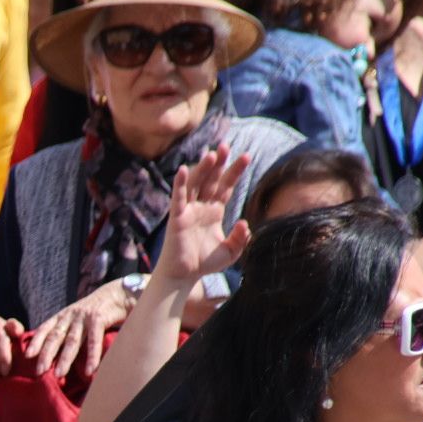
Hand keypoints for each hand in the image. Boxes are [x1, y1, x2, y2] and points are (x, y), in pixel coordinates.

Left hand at [23, 281, 134, 379]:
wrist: (117, 294)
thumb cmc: (95, 312)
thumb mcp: (76, 319)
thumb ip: (66, 332)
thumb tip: (53, 354)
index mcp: (62, 316)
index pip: (45, 328)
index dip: (36, 341)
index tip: (27, 355)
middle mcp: (70, 315)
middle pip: (55, 336)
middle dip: (46, 354)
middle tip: (39, 371)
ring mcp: (84, 317)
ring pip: (72, 340)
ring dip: (65, 358)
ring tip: (59, 374)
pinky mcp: (99, 318)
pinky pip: (94, 340)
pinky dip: (92, 356)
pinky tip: (89, 370)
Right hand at [155, 144, 250, 285]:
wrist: (184, 276)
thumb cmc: (204, 263)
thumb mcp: (231, 251)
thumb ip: (241, 238)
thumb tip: (244, 222)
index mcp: (214, 211)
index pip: (226, 186)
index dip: (235, 172)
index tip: (246, 156)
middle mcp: (201, 206)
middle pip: (211, 179)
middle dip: (219, 163)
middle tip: (226, 146)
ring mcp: (188, 210)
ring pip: (195, 184)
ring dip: (202, 168)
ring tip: (212, 154)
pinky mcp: (176, 217)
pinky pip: (178, 197)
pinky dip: (179, 183)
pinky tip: (182, 170)